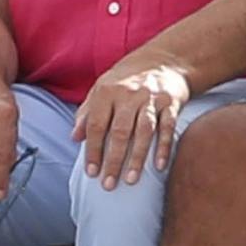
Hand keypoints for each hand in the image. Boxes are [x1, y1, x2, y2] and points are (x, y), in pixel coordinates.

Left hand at [73, 59, 193, 187]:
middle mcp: (129, 95)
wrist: (163, 61)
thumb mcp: (101, 89)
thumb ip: (87, 112)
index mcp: (107, 92)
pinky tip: (159, 166)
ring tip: (130, 180)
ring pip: (144, 132)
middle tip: (108, 184)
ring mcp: (151, 99)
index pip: (96, 125)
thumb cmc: (126, 80)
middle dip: (113, 160)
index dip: (92, 150)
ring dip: (137, 158)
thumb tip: (75, 137)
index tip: (91, 172)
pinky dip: (164, 147)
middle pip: (119, 132)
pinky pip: (167, 128)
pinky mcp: (171, 103)